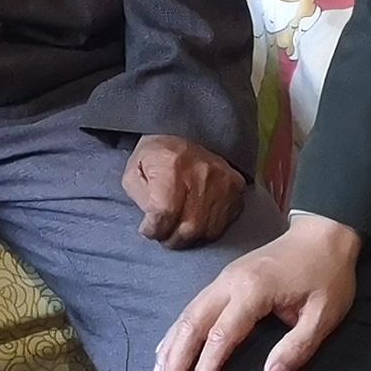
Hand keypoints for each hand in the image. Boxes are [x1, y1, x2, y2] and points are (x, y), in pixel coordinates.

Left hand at [120, 136, 246, 249]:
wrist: (186, 132)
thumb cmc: (156, 155)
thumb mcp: (134, 172)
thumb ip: (140, 199)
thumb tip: (153, 222)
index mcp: (171, 166)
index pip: (164, 214)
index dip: (153, 229)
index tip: (148, 229)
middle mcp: (201, 175)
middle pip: (188, 228)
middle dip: (172, 238)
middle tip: (163, 234)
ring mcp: (223, 182)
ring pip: (207, 231)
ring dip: (190, 238)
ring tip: (178, 231)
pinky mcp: (236, 188)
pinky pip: (223, 224)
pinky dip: (207, 230)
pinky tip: (195, 223)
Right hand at [151, 215, 360, 370]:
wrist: (323, 235)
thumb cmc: (327, 276)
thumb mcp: (324, 315)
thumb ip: (297, 348)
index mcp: (254, 290)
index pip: (222, 335)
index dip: (207, 367)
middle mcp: (229, 283)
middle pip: (193, 324)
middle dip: (177, 362)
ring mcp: (223, 279)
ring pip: (186, 315)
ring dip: (170, 348)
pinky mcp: (223, 280)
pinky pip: (192, 307)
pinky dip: (176, 332)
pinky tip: (166, 350)